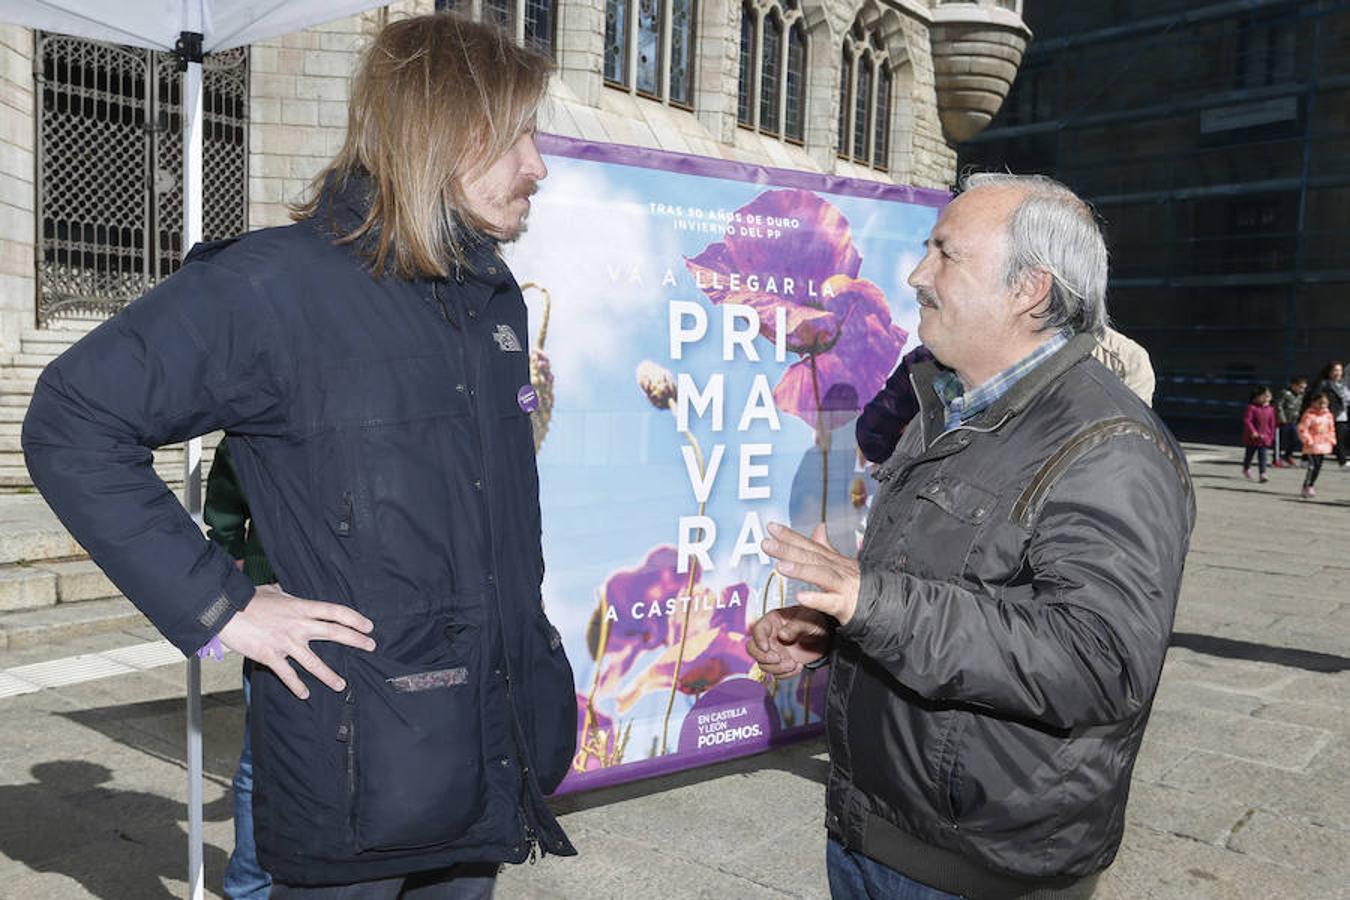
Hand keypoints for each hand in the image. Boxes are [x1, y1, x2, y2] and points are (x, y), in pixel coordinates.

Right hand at [217, 584, 375, 699]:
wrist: (225, 610)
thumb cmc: (247, 599)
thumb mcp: (273, 591)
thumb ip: (287, 596)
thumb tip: (288, 594)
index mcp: (301, 607)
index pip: (335, 612)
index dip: (354, 618)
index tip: (368, 626)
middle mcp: (298, 625)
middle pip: (334, 632)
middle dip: (356, 640)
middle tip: (371, 646)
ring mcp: (285, 642)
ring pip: (314, 662)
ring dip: (329, 675)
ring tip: (341, 685)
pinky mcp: (271, 656)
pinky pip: (288, 674)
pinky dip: (296, 686)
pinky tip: (304, 694)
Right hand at [746, 605, 831, 677]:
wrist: (826, 636)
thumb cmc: (816, 621)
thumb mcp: (808, 620)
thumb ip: (795, 627)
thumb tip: (782, 635)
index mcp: (773, 621)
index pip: (757, 630)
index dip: (758, 640)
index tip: (767, 648)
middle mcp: (770, 637)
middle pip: (752, 649)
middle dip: (763, 657)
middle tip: (778, 659)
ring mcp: (774, 651)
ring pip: (763, 664)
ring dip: (777, 668)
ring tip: (793, 664)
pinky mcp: (781, 663)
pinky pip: (775, 673)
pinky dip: (786, 674)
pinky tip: (799, 666)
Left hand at [761, 521, 860, 625]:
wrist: (888, 606)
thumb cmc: (861, 586)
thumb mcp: (842, 564)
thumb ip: (826, 547)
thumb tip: (819, 526)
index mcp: (833, 560)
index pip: (809, 545)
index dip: (790, 535)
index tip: (771, 527)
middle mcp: (838, 569)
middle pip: (811, 557)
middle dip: (788, 549)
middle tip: (766, 544)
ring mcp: (843, 587)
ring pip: (821, 575)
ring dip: (800, 570)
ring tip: (779, 566)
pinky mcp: (847, 606)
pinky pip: (831, 603)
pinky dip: (816, 599)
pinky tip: (800, 596)